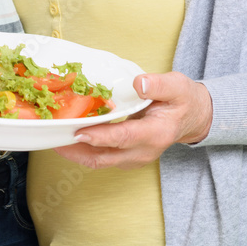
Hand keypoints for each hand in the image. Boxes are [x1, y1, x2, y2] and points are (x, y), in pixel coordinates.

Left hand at [54, 72, 212, 169]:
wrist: (192, 117)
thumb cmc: (183, 99)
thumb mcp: (177, 86)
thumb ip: (158, 85)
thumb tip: (138, 84)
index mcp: (156, 133)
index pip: (124, 138)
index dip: (100, 136)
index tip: (79, 133)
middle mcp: (144, 151)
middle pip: (106, 157)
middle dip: (78, 151)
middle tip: (55, 138)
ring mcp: (135, 157)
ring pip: (101, 161)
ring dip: (77, 153)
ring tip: (56, 138)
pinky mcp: (128, 157)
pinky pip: (103, 158)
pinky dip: (85, 150)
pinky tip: (71, 136)